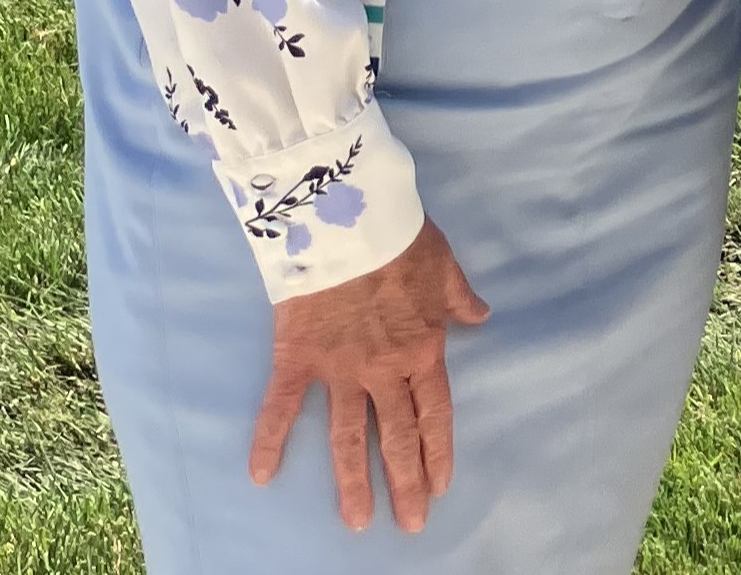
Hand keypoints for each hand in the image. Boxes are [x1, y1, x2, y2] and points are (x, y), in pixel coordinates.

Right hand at [250, 219, 490, 532]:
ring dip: (353, 482)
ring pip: (348, 437)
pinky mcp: (299, 359)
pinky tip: (260, 476)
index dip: (437, 451)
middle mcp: (384, 369)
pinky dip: (268, 441)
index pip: (434, 413)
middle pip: (397, 436)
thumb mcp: (444, 264)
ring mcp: (339, 369)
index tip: (440, 486)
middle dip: (406, 484)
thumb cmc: (400, 235)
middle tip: (410, 525)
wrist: (346, 216)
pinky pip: (281, 407)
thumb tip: (480, 316)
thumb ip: (459, 298)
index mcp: (423, 349)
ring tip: (357, 523)